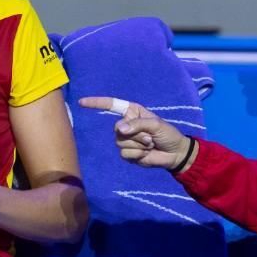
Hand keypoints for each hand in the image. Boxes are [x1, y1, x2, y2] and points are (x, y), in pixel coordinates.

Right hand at [77, 97, 191, 168]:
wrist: (174, 153)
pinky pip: (125, 153)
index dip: (96, 103)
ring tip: (150, 145)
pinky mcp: (128, 153)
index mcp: (132, 112)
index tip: (81, 102)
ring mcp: (125, 139)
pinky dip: (138, 154)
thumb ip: (137, 125)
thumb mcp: (155, 125)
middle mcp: (126, 124)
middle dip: (136, 135)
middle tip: (150, 138)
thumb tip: (119, 130)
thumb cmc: (167, 134)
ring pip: (120, 143)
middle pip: (117, 129)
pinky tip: (146, 153)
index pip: (112, 105)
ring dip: (138, 145)